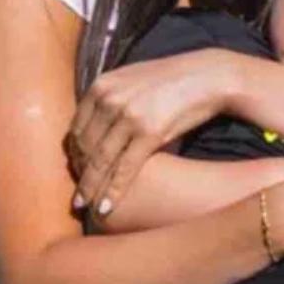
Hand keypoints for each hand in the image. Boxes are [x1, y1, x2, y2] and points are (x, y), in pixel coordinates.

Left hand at [65, 49, 237, 214]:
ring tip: (84, 207)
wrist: (209, 76)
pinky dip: (113, 191)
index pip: (76, 127)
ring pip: (100, 161)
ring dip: (90, 188)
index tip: (76, 170)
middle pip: (84, 146)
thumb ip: (110, 96)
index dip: (74, 154)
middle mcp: (110, 99)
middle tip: (78, 194)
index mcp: (102, 85)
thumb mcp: (132, 79)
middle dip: (79, 173)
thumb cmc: (173, 79)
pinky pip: (124, 169)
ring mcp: (129, 116)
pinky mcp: (150, 133)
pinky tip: (105, 208)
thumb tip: (94, 119)